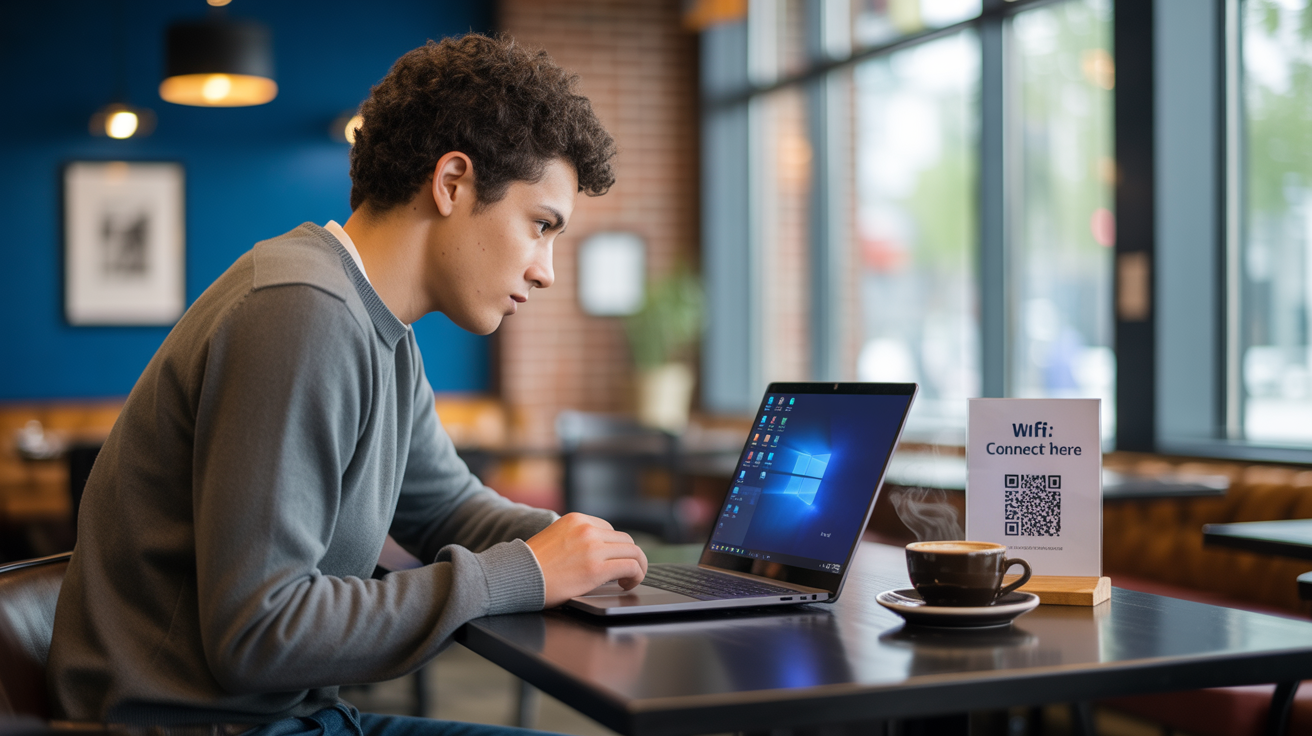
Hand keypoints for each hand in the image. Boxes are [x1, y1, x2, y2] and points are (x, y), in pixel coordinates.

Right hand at [526, 512, 647, 606]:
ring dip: (636, 566)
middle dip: (628, 557)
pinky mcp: (596, 569)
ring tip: (629, 580)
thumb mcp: (555, 539)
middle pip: (625, 540)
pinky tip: (627, 584)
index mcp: (576, 519)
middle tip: (625, 573)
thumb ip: (576, 540)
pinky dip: (636, 575)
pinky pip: (631, 566)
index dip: (614, 548)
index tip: (613, 561)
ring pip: (633, 552)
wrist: (515, 577)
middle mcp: (587, 529)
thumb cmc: (531, 565)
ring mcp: (593, 547)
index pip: (610, 530)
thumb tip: (597, 553)